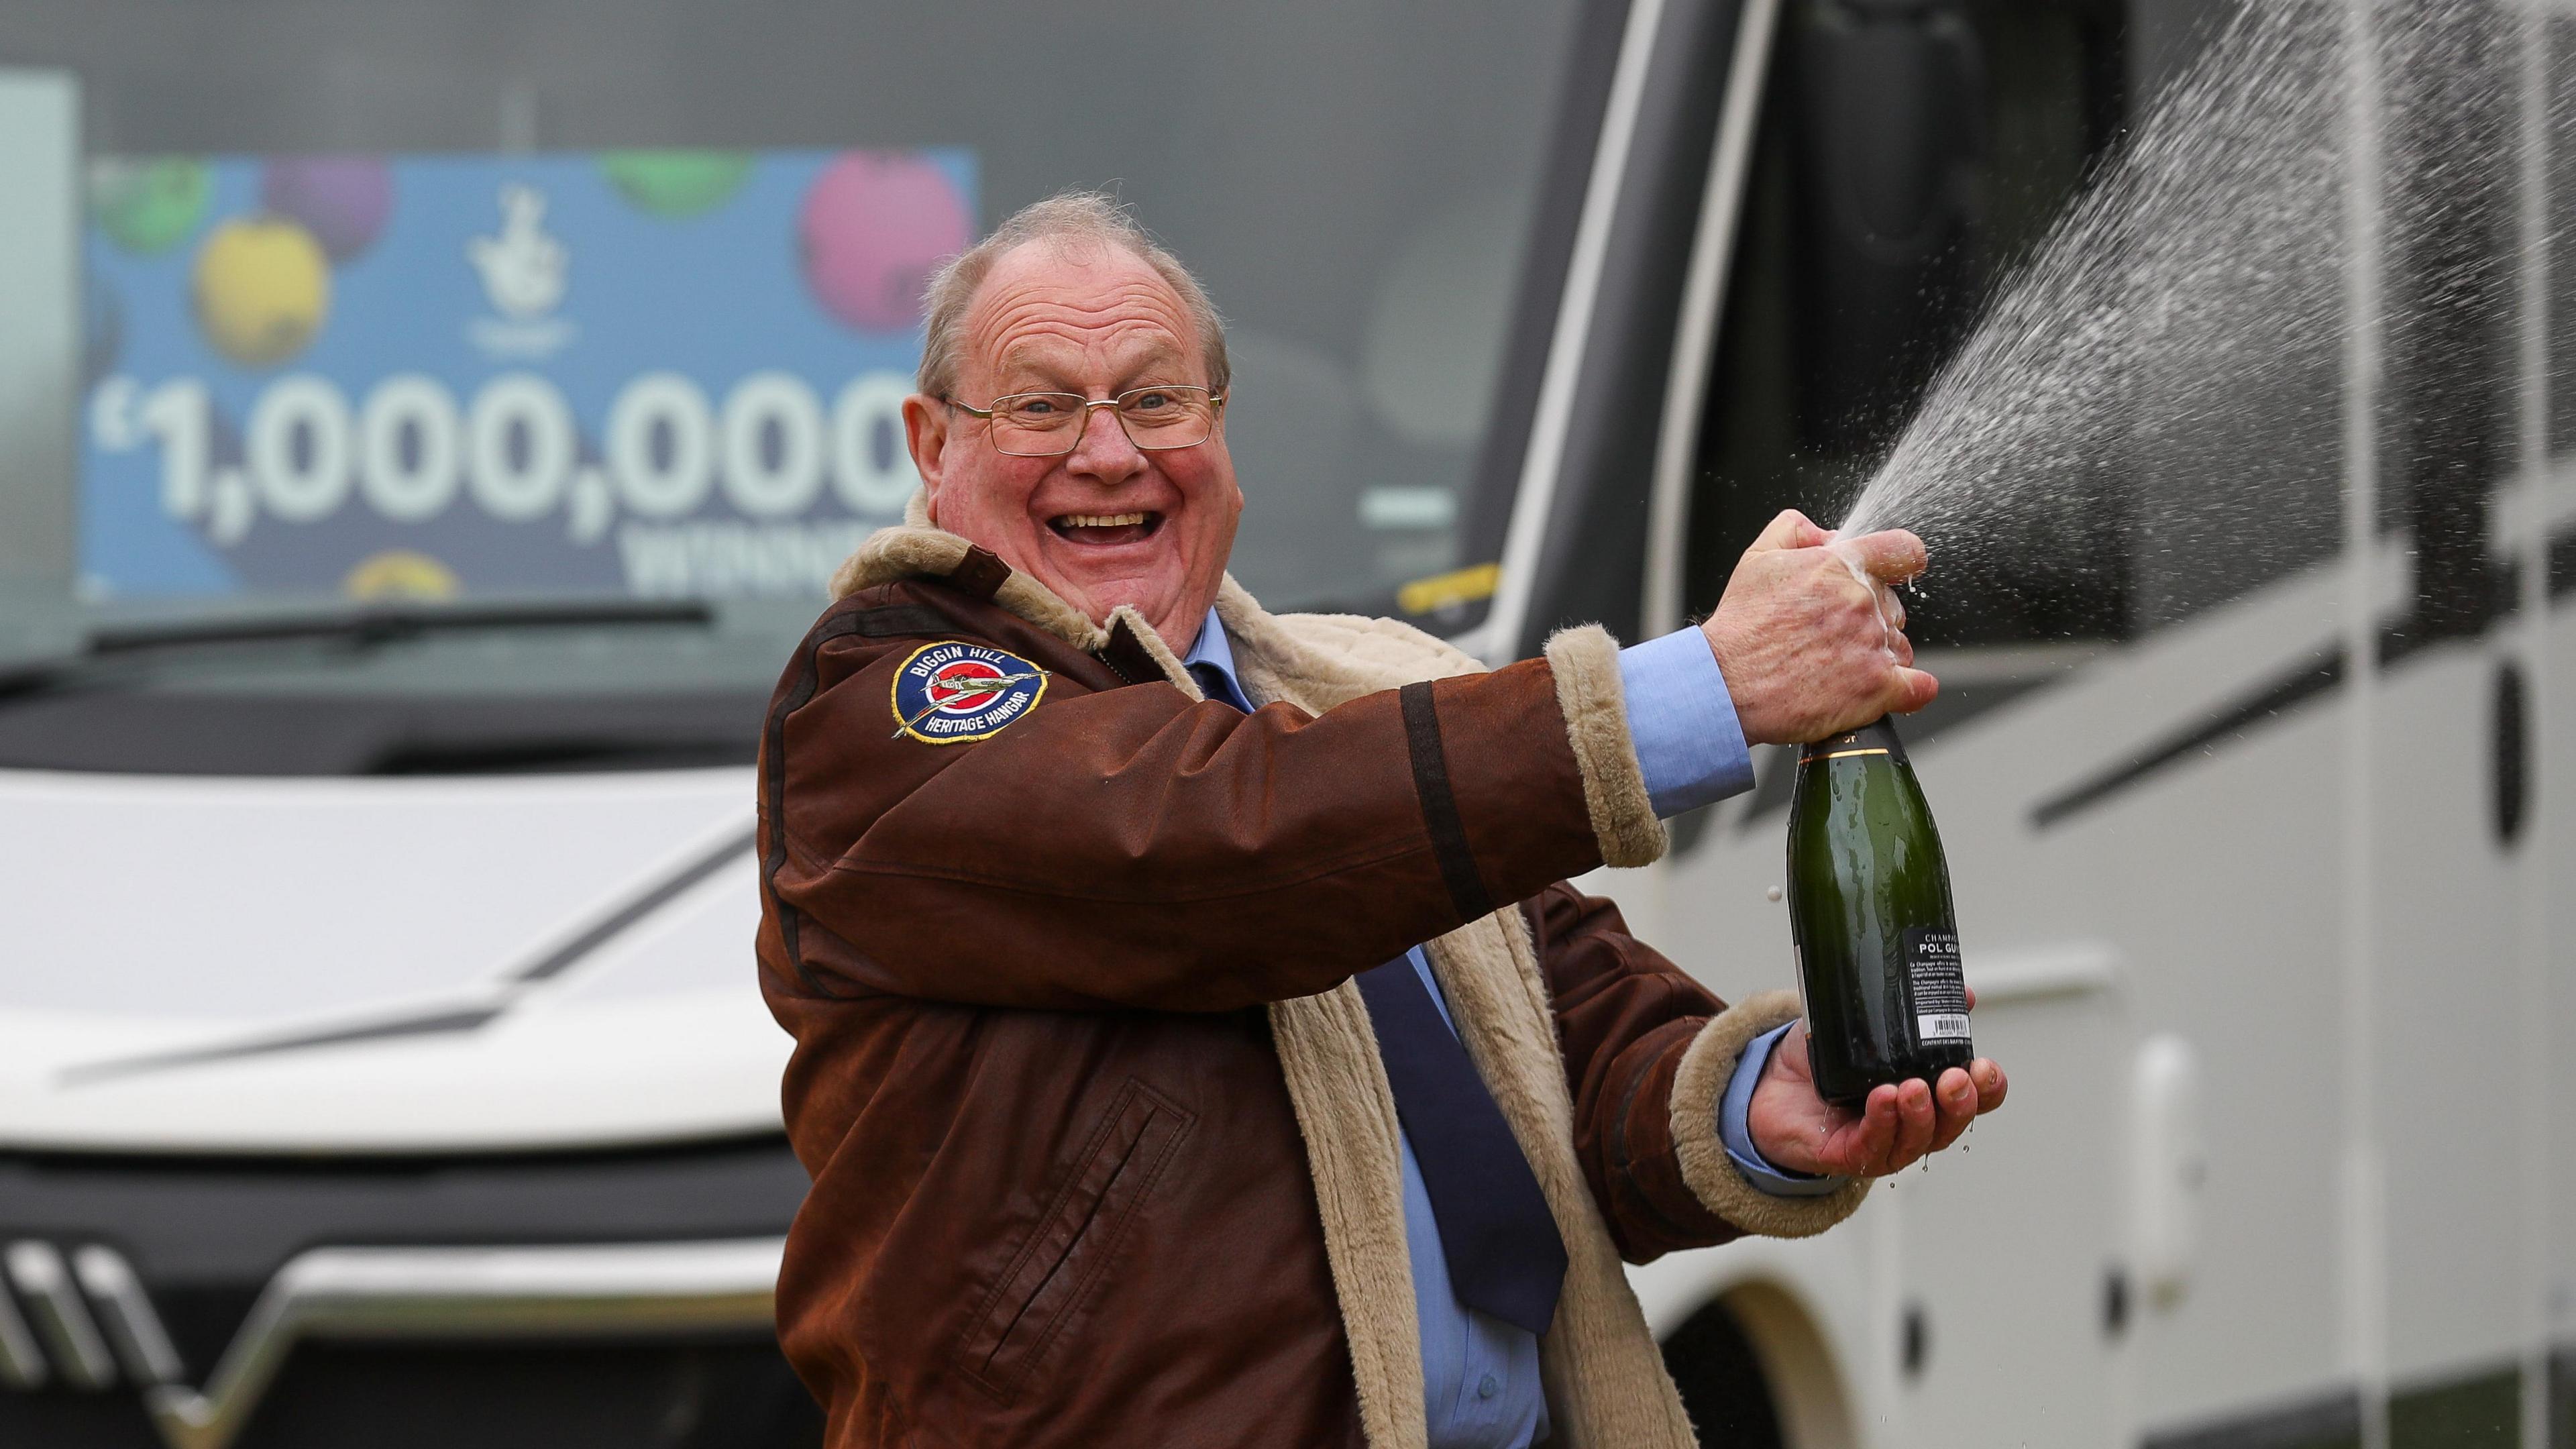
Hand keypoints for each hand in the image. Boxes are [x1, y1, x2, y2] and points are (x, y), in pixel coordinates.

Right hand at [1699, 509, 1937, 745]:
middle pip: (1895, 605)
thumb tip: (1828, 535)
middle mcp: (1861, 601)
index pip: (1904, 551)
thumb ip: (1796, 530)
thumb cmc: (1739, 628)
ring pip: (1901, 646)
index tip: (1896, 574)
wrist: (1725, 684)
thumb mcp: (1757, 558)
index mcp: (1839, 565)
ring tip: (1838, 666)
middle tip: (1831, 635)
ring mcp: (1872, 644)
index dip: (1901, 561)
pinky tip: (1891, 689)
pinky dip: (1912, 689)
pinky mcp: (1877, 687)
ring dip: (1880, 654)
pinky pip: (1920, 687)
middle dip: (1870, 617)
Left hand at [1746, 993, 2007, 1177]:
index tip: (1984, 1066)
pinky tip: (1883, 1100)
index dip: (1988, 1088)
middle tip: (1955, 1078)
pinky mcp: (1846, 1155)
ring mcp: (1882, 1143)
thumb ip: (1910, 1006)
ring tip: (1913, 1087)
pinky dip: (1881, 1123)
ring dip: (1920, 1115)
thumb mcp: (1867, 1023)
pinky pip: (1872, 1146)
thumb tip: (1962, 991)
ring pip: (1916, 1140)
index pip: (1973, 1099)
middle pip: (1951, 1125)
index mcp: (1927, 1094)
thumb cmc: (1824, 1058)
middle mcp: (1911, 1124)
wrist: (1770, 1083)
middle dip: (1959, 1104)